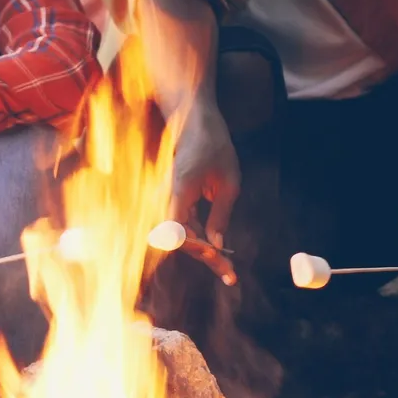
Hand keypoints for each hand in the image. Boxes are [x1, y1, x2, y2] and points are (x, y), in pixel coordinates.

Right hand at [165, 102, 241, 262]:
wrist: (194, 122)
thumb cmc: (214, 146)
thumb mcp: (229, 181)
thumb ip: (220, 214)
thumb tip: (216, 244)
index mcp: (179, 191)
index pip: (177, 231)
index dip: (193, 248)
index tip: (216, 255)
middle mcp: (167, 198)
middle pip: (180, 238)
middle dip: (205, 258)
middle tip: (230, 275)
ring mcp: (169, 200)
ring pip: (182, 235)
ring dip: (203, 252)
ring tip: (227, 269)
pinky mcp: (175, 200)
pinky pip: (184, 225)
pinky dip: (200, 239)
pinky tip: (217, 251)